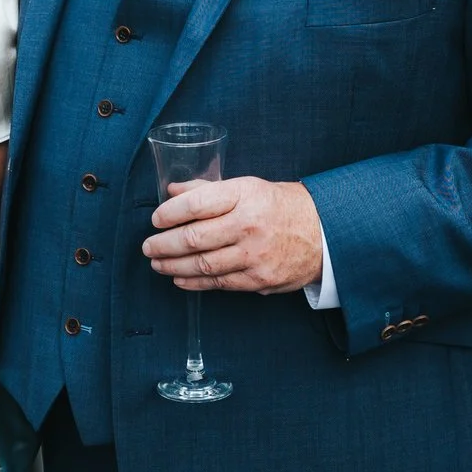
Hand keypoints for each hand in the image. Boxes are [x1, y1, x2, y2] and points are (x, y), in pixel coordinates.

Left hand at [143, 178, 324, 294]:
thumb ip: (208, 190)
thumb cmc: (279, 206)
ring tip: (158, 263)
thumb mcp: (248, 187)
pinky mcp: (260, 278)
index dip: (169, 213)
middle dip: (164, 245)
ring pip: (203, 265)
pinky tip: (179, 278)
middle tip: (148, 247)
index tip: (155, 220)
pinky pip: (219, 283)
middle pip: (194, 238)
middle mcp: (249, 224)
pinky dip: (194, 282)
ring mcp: (255, 254)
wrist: (323, 233)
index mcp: (245, 195)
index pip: (196, 204)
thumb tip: (172, 191)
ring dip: (173, 266)